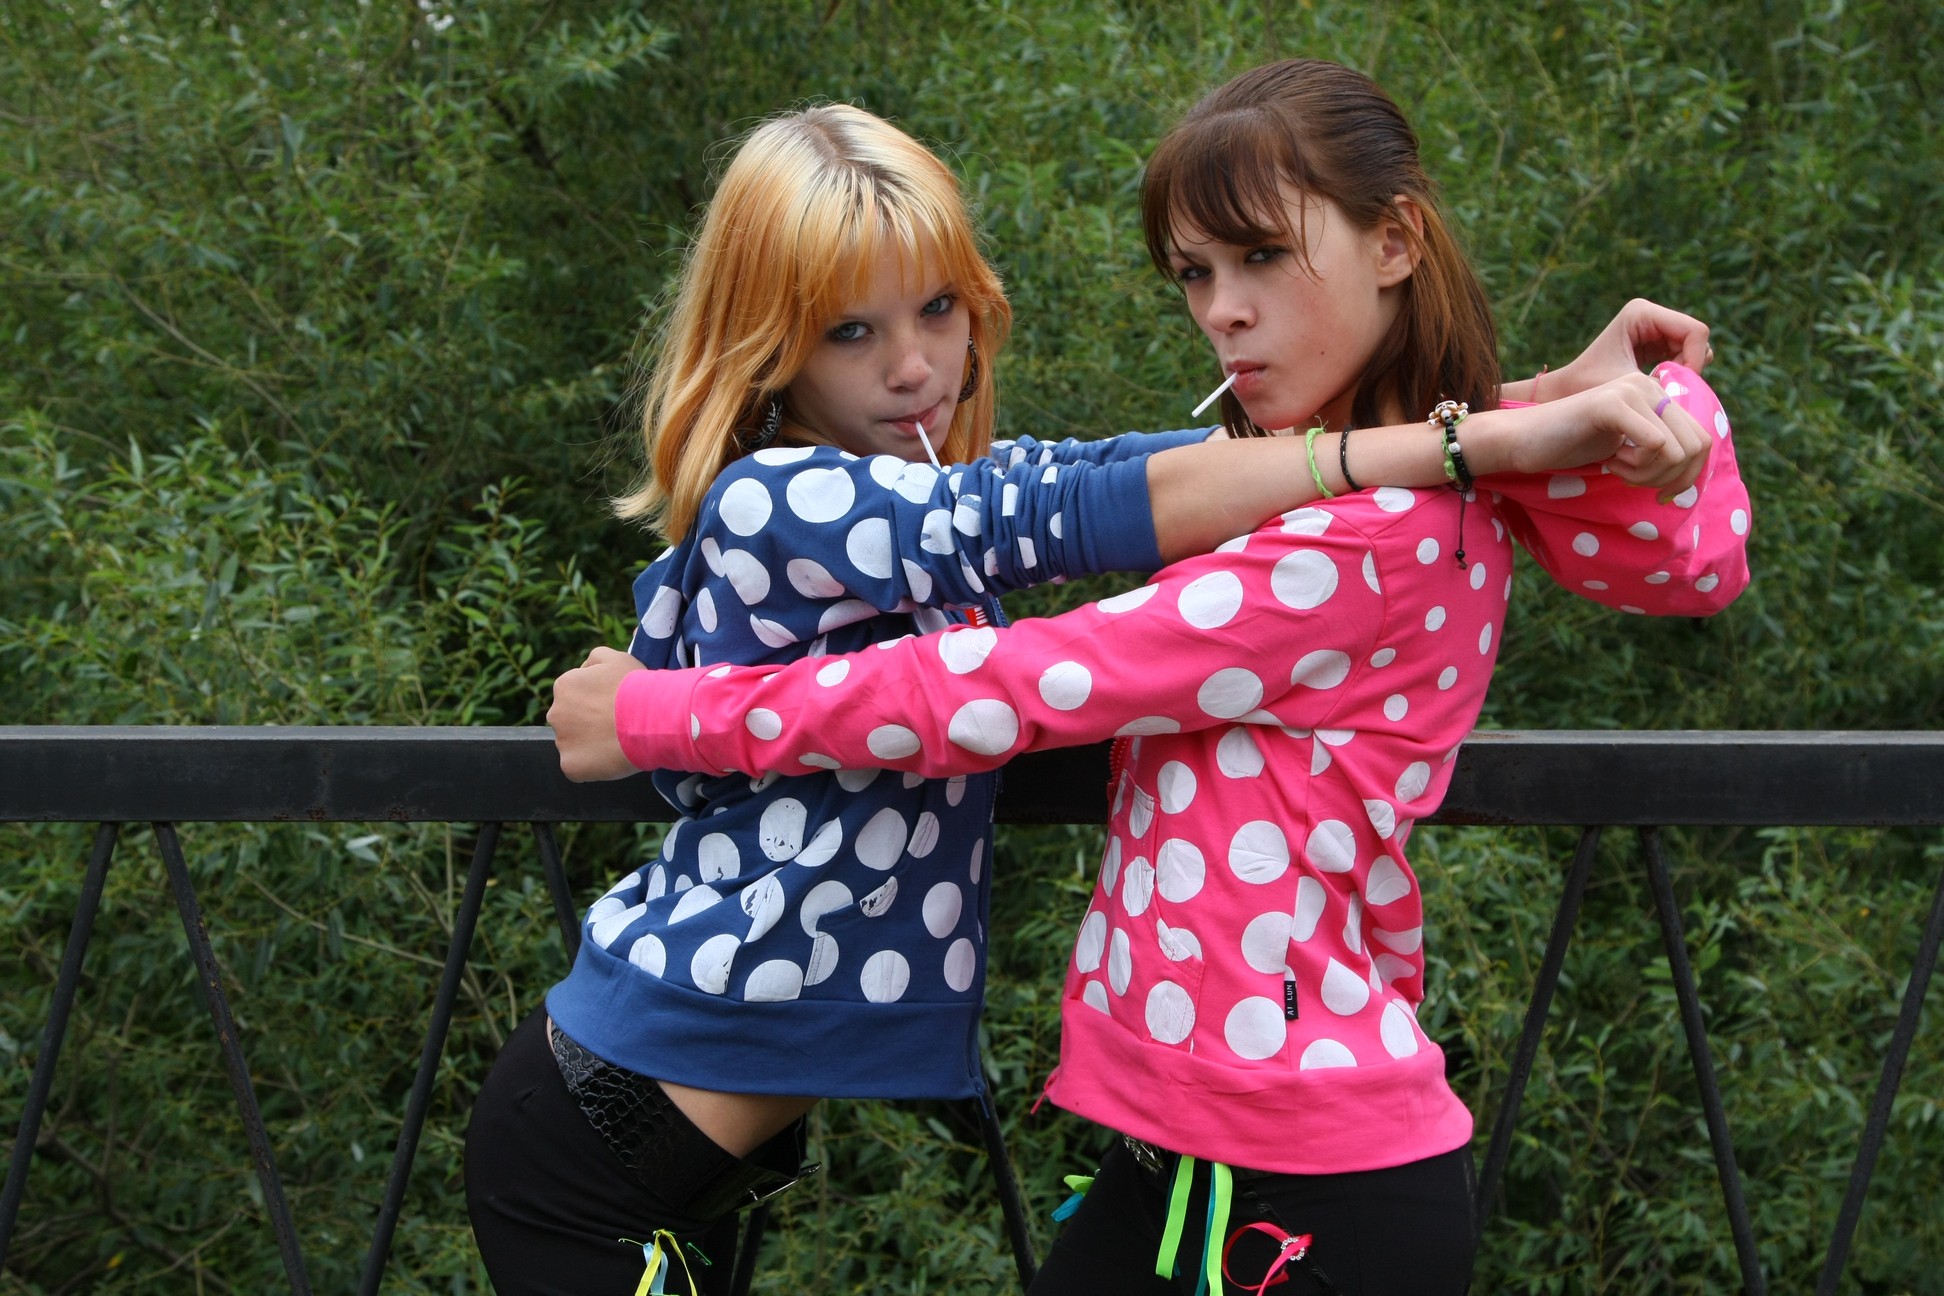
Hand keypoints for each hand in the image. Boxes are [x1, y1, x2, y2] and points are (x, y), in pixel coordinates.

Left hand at [549, 646, 646, 781]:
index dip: (596, 703)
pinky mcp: (570, 766)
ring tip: (618, 742)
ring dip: (591, 745)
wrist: (650, 718)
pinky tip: (613, 757)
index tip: (615, 707)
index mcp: (564, 686)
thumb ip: (594, 659)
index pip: (574, 697)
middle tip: (616, 726)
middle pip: (570, 721)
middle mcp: (555, 713)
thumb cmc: (635, 687)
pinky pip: (579, 768)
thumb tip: (584, 669)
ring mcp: (561, 742)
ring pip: (574, 745)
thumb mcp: (616, 657)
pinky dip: (593, 766)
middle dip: (588, 723)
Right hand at [1472, 372, 1710, 501]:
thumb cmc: (1570, 444)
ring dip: (1651, 474)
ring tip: (1620, 469)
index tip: (1660, 492)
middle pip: (1697, 446)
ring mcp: (1632, 390)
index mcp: (1655, 392)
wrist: (1522, 439)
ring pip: (1677, 450)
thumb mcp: (1627, 445)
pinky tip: (1610, 462)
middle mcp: (1648, 384)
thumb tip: (1696, 471)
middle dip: (1671, 478)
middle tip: (1635, 482)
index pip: (1702, 439)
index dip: (1688, 475)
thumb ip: (1660, 446)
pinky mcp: (1613, 404)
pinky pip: (1654, 446)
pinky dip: (1636, 467)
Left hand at [1543, 299, 1713, 398]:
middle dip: (1690, 367)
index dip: (1695, 359)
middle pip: (1696, 338)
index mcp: (1641, 312)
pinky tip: (1658, 388)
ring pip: (1693, 349)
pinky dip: (1678, 374)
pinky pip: (1684, 356)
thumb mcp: (1625, 386)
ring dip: (1684, 372)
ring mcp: (1654, 326)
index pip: (1694, 331)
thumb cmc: (1588, 386)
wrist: (1567, 390)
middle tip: (1672, 391)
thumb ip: (1660, 386)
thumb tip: (1693, 396)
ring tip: (1661, 390)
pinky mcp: (1656, 341)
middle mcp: (1650, 314)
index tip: (1680, 386)